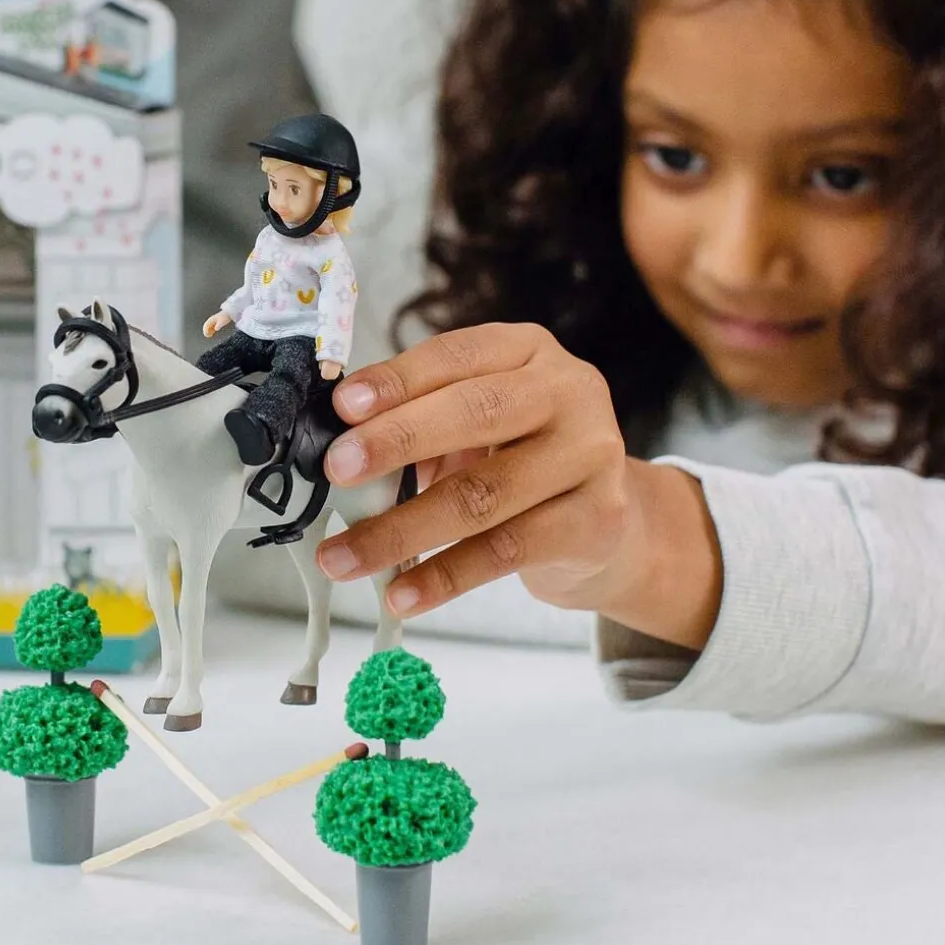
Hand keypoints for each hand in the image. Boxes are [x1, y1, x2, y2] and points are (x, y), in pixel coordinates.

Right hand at [203, 312, 231, 337]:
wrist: (229, 313)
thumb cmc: (225, 317)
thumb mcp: (221, 322)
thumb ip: (218, 326)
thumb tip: (215, 329)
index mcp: (211, 319)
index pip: (206, 326)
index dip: (205, 331)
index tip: (207, 335)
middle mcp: (211, 320)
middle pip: (206, 326)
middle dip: (206, 331)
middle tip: (208, 336)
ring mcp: (213, 320)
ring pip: (208, 326)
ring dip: (208, 331)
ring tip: (210, 335)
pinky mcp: (216, 321)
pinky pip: (211, 326)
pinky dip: (211, 329)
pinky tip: (213, 332)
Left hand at [317, 324, 721, 648]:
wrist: (607, 521)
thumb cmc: (522, 459)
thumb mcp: (478, 423)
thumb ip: (420, 421)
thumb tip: (338, 447)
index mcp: (528, 351)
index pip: (458, 354)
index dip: (399, 379)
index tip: (343, 405)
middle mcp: (569, 392)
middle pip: (476, 413)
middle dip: (397, 441)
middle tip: (337, 469)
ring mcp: (591, 456)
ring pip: (483, 495)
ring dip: (400, 530)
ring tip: (341, 556)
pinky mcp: (594, 521)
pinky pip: (504, 552)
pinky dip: (442, 577)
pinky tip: (400, 594)